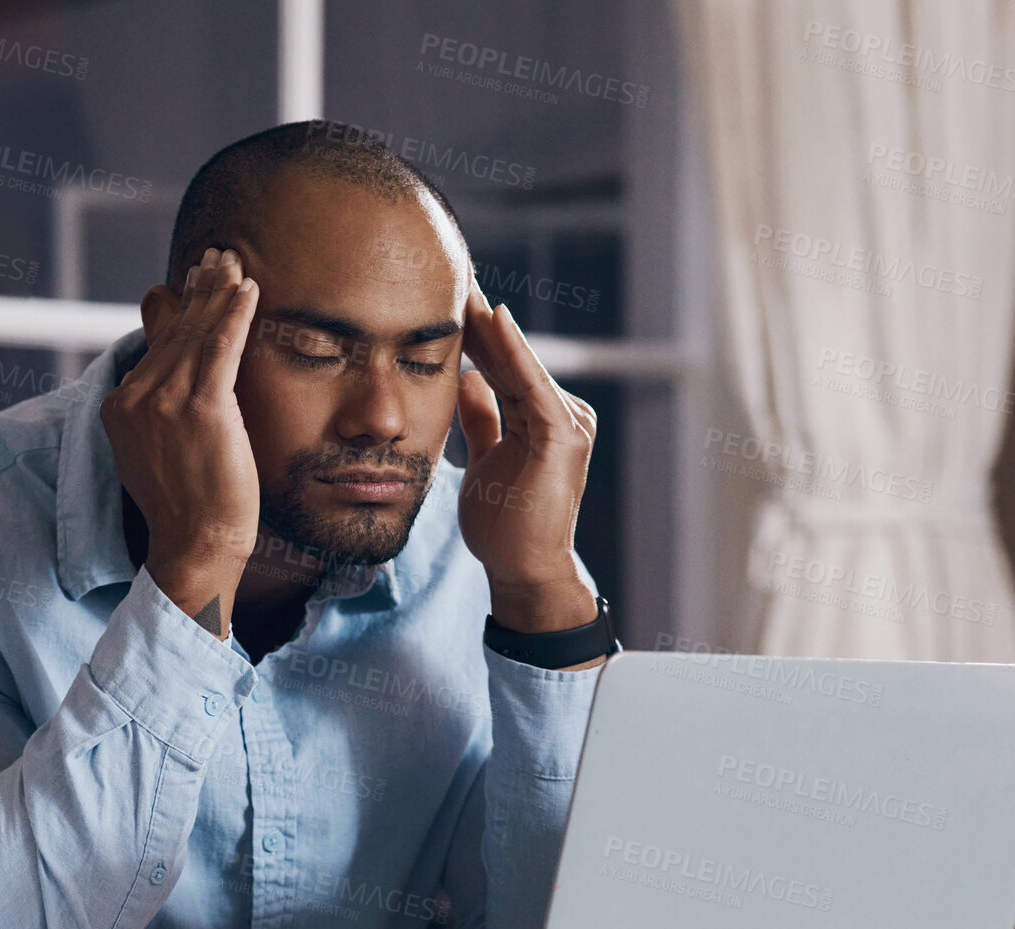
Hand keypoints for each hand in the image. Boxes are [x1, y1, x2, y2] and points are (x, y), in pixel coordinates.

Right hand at [101, 247, 259, 637]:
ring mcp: (164, 402)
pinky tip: (248, 290)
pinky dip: (234, 314)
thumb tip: (163, 374)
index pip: (155, 344)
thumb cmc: (188, 505)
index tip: (196, 280)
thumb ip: (157, 405)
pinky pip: (219, 348)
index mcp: (120, 405)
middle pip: (174, 330)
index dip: (180, 308)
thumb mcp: (157, 449)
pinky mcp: (200, 408)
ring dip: (218, 292)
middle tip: (219, 257)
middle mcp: (135, 397)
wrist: (195, 544)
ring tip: (235, 263)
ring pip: (196, 333)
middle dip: (200, 290)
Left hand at [455, 267, 599, 633]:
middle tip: (451, 273)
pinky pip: (532, 385)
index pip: (503, 367)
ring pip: (519, 365)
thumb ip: (483, 418)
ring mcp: (568, 422)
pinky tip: (495, 320)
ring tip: (464, 284)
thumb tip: (468, 378)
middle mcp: (562, 414)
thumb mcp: (485, 459)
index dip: (475, 335)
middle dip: (480, 319)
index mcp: (542, 419)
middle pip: (511, 359)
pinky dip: (514, 352)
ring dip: (492, 325)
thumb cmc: (504, 525)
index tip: (446, 299)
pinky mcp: (563, 435)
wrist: (523, 569)